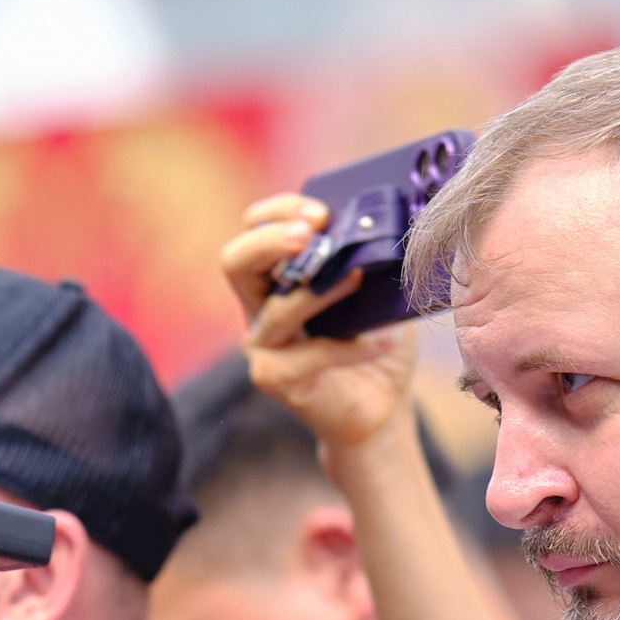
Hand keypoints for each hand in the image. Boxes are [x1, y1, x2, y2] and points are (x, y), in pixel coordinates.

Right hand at [221, 193, 419, 454]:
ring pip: (276, 311)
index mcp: (276, 277)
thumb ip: (369, 258)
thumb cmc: (378, 344)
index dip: (281, 212)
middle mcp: (259, 308)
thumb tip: (385, 223)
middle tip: (311, 233)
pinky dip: (348, 348)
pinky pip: (306, 356)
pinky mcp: (273, 379)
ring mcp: (262, 346)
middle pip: (234, 261)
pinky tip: (384, 342)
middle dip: (269, 240)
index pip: (255, 228)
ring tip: (358, 278)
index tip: (322, 213)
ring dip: (319, 292)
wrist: (381, 408)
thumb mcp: (378, 291)